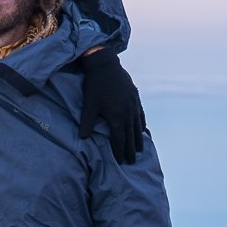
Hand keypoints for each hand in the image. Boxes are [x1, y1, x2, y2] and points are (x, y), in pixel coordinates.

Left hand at [77, 49, 145, 164]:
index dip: (120, 151)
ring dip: (138, 139)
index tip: (120, 161)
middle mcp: (128, 113)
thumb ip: (87, 123)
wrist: (105, 64)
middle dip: (130, 150)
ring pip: (137, 126)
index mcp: (116, 117)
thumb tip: (83, 138)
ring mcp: (133, 105)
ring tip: (139, 150)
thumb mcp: (89, 105)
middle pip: (130, 136)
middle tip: (131, 162)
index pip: (119, 139)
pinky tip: (142, 129)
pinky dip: (141, 124)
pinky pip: (140, 114)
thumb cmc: (94, 85)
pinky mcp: (135, 97)